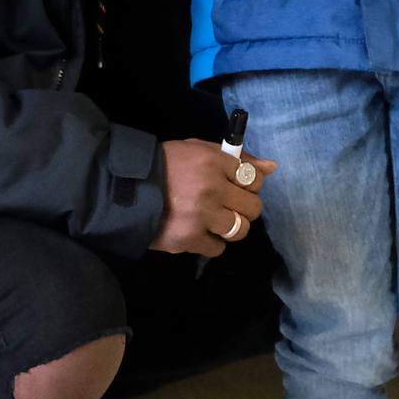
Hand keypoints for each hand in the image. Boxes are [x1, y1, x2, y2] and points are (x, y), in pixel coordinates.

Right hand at [151, 139, 275, 256]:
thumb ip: (237, 158)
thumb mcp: (200, 151)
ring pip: (240, 230)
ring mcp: (202, 215)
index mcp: (214, 161)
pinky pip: (218, 248)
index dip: (250, 185)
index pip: (254, 178)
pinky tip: (198, 232)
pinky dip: (210, 243)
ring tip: (214, 221)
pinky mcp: (190, 238)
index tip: (237, 187)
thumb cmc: (166, 166)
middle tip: (226, 205)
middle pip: (253, 206)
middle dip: (243, 207)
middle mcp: (212, 187)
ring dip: (230, 227)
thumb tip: (272, 167)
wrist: (126, 190)